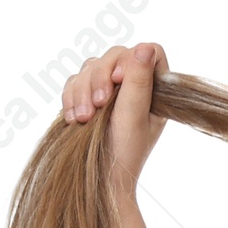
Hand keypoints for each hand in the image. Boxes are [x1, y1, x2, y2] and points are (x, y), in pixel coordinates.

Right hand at [59, 40, 168, 191]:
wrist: (101, 179)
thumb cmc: (124, 153)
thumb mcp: (133, 116)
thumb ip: (139, 81)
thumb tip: (146, 48)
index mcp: (155, 90)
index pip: (150, 52)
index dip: (132, 59)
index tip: (119, 79)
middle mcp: (134, 85)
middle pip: (115, 54)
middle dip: (100, 78)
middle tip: (98, 106)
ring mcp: (110, 90)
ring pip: (91, 67)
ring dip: (83, 91)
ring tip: (84, 120)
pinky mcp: (89, 96)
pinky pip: (74, 81)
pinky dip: (71, 98)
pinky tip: (74, 119)